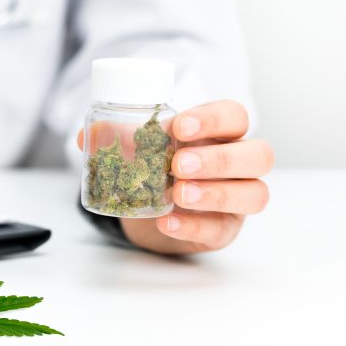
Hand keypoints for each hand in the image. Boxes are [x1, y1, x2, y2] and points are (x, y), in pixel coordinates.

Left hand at [78, 100, 272, 253]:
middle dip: (220, 159)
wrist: (154, 208)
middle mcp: (239, 163)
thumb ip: (115, 137)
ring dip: (216, 193)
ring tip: (178, 194)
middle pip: (258, 155)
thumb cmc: (157, 166)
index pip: (235, 115)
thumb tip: (87, 135)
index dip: (214, 118)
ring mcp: (238, 198)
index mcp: (220, 132)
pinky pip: (222, 229)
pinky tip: (167, 222)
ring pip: (255, 194)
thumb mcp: (138, 148)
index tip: (178, 126)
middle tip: (178, 164)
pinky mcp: (225, 229)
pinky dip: (193, 226)